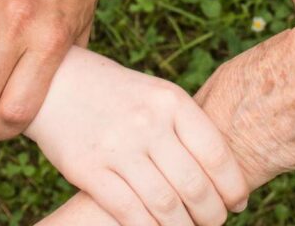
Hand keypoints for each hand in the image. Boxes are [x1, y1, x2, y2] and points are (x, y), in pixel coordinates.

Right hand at [26, 47, 248, 225]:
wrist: (57, 83)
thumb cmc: (118, 95)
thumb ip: (186, 127)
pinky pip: (129, 212)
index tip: (237, 202)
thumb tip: (223, 173)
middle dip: (212, 213)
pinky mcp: (88, 169)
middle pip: (194, 185)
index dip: (233, 185)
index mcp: (171, 100)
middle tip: (215, 221)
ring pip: (165, 205)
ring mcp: (117, 146)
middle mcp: (147, 122)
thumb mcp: (156, 95)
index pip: (216, 153)